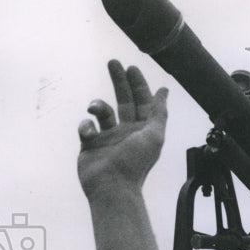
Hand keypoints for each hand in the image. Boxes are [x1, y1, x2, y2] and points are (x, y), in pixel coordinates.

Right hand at [77, 60, 167, 197]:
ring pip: (102, 111)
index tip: (131, 67)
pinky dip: (85, 125)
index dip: (138, 84)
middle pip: (124, 100)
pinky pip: (86, 126)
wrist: (111, 187)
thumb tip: (164, 91)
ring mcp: (108, 138)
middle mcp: (127, 132)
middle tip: (113, 62)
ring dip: (97, 104)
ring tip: (94, 108)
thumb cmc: (135, 163)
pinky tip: (89, 133)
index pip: (142, 101)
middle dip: (119, 81)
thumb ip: (159, 112)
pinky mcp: (90, 145)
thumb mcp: (154, 135)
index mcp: (144, 130)